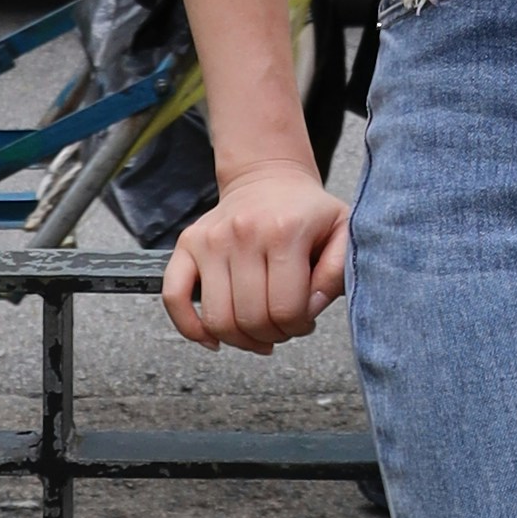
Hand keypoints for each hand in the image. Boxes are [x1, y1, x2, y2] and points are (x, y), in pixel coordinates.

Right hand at [162, 153, 348, 350]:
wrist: (269, 178)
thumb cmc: (308, 212)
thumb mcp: (343, 232)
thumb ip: (337, 273)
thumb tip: (310, 309)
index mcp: (284, 231)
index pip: (286, 309)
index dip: (299, 326)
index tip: (304, 320)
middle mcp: (243, 233)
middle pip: (251, 319)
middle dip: (272, 335)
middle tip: (283, 326)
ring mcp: (210, 239)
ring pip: (217, 318)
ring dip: (240, 339)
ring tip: (257, 330)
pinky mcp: (187, 244)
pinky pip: (174, 297)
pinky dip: (190, 328)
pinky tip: (213, 338)